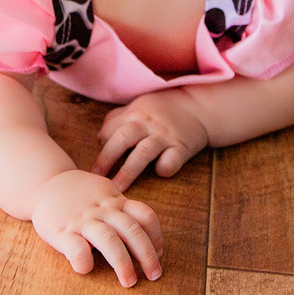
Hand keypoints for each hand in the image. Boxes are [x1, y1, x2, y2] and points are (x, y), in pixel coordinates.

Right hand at [31, 169, 162, 286]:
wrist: (46, 183)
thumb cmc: (81, 195)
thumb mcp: (105, 193)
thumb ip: (123, 210)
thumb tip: (149, 237)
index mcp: (115, 201)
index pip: (144, 215)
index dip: (156, 236)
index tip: (159, 252)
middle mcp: (102, 210)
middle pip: (131, 230)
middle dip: (146, 254)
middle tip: (154, 275)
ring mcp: (82, 219)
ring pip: (109, 240)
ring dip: (122, 262)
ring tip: (129, 281)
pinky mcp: (61, 231)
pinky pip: (77, 249)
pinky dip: (84, 262)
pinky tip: (86, 268)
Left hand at [93, 90, 209, 190]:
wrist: (198, 106)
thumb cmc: (163, 109)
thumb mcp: (140, 106)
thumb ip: (119, 118)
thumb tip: (99, 137)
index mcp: (135, 113)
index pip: (111, 128)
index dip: (102, 144)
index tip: (95, 161)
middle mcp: (148, 123)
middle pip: (122, 139)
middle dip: (106, 158)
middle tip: (96, 177)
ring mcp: (165, 135)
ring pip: (143, 152)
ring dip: (128, 171)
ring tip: (117, 188)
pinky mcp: (182, 146)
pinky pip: (171, 160)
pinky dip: (164, 167)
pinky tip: (160, 172)